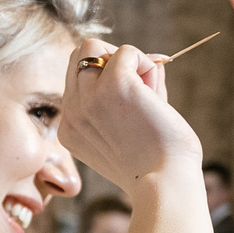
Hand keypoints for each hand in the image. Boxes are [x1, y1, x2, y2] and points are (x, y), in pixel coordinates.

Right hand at [57, 39, 202, 186]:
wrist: (164, 185)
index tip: (132, 100)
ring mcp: (89, 97)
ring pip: (91, 46)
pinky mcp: (115, 85)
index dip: (104, 79)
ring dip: (126, 60)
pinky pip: (127, 52)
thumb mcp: (127, 133)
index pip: (75, 81)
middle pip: (77, 58)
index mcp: (70, 129)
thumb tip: (146, 58)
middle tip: (139, 87)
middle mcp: (72, 111)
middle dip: (109, 61)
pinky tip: (155, 95)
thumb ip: (128, 97)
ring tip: (147, 91)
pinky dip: (146, 64)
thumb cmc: (156, 166)